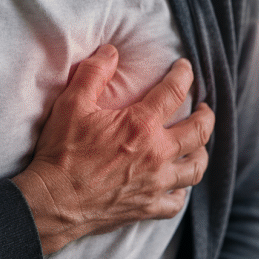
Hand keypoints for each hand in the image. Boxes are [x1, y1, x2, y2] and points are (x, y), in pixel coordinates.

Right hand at [12, 45, 214, 254]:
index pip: (174, 91)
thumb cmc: (61, 153)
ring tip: (198, 147)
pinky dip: (181, 192)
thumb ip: (93, 74)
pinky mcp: (148, 207)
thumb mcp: (72, 105)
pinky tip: (177, 186)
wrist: (52, 202)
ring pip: (196, 168)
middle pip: (199, 131)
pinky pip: (177, 202)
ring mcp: (155, 183)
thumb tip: (111, 51)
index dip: (183, 75)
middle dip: (206, 116)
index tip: (185, 68)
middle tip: (204, 109)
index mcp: (141, 125)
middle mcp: (157, 153)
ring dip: (201, 154)